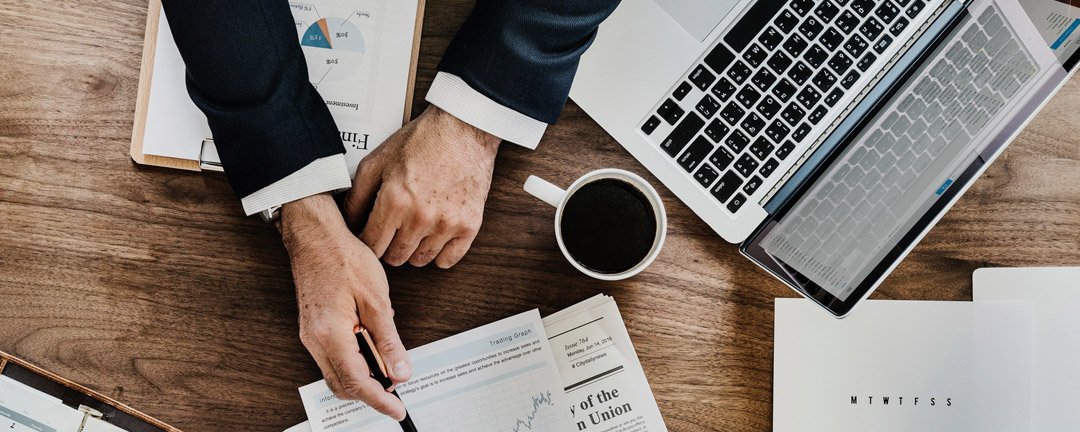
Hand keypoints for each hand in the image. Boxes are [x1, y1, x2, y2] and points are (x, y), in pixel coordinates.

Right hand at [281, 194, 412, 419]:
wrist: (316, 236)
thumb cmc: (344, 258)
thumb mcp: (377, 300)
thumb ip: (388, 341)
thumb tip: (400, 371)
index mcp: (330, 334)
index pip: (356, 382)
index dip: (379, 401)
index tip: (397, 410)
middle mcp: (314, 340)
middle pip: (343, 385)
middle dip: (370, 392)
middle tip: (397, 388)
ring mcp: (310, 336)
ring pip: (337, 373)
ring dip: (363, 375)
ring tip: (388, 363)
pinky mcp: (313, 329)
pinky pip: (333, 357)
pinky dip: (354, 360)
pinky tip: (372, 344)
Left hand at [342, 105, 500, 267]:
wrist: (464, 128)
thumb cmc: (422, 141)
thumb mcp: (378, 161)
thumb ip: (357, 195)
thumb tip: (347, 223)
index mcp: (394, 201)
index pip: (371, 245)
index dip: (367, 242)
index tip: (370, 236)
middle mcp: (420, 217)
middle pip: (394, 258)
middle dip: (388, 247)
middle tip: (392, 231)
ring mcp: (447, 223)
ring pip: (420, 261)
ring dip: (413, 250)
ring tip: (414, 230)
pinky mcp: (469, 225)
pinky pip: (448, 260)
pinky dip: (439, 253)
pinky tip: (434, 237)